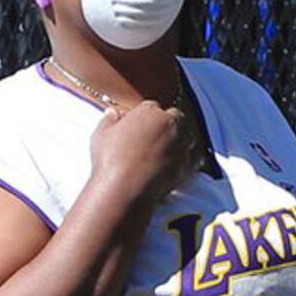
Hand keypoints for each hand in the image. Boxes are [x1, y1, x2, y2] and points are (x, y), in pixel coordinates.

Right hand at [86, 91, 198, 205]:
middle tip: (155, 136)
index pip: (151, 107)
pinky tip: (179, 162)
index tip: (139, 127)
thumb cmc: (111, 160)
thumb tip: (112, 112)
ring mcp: (181, 142)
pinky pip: (195, 155)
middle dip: (167, 123)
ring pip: (188, 134)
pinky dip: (189, 157)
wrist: (126, 188)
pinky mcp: (188, 162)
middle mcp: (169, 123)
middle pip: (174, 116)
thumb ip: (108, 121)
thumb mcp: (101, 136)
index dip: (145, 117)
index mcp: (149, 111)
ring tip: (168, 149)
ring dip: (180, 138)